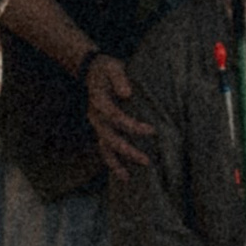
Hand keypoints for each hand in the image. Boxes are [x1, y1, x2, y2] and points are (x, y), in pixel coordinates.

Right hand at [84, 50, 154, 179]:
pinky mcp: (100, 129)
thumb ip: (119, 78)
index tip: (152, 131)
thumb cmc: (107, 69)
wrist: (93, 71)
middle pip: (110, 138)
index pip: (116, 117)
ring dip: (115, 163)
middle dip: (127, 151)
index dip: (133, 126)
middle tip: (146, 161)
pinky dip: (112, 161)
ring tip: (127, 178)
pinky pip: (105, 148)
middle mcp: (95, 117)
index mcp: (99, 102)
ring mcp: (97, 125)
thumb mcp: (113, 67)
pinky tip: (123, 173)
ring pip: (104, 148)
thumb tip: (127, 93)